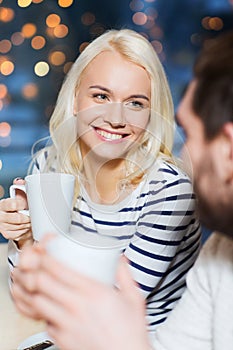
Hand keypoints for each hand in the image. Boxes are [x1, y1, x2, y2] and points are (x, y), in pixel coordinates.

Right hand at [0, 178, 32, 247]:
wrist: (14, 220)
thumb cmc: (17, 206)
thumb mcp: (18, 195)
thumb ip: (20, 186)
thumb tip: (19, 181)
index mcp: (2, 205)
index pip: (11, 205)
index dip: (21, 204)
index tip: (26, 204)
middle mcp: (1, 216)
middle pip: (18, 219)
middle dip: (27, 217)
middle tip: (31, 214)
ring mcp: (3, 226)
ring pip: (21, 226)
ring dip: (28, 223)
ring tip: (30, 219)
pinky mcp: (8, 234)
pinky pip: (21, 233)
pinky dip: (26, 229)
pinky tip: (26, 225)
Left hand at [12, 237, 150, 349]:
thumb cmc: (130, 333)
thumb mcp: (133, 298)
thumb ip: (125, 274)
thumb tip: (120, 259)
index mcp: (93, 292)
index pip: (58, 269)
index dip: (45, 257)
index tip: (44, 252)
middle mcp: (76, 307)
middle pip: (41, 283)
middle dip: (34, 271)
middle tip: (36, 267)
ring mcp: (67, 325)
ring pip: (36, 303)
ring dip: (34, 291)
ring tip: (38, 286)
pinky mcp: (62, 340)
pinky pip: (43, 322)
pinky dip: (42, 313)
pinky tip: (49, 308)